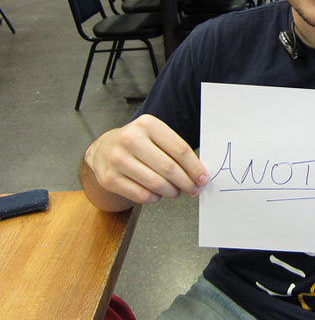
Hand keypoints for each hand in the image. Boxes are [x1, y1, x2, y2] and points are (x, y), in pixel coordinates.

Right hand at [84, 114, 207, 205]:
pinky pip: (142, 195)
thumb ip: (175, 149)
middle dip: (186, 182)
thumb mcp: (155, 135)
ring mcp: (118, 159)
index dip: (195, 167)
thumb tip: (198, 173)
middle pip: (169, 168)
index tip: (203, 178)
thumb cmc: (137, 143)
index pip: (179, 149)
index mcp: (147, 125)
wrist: (103, 150)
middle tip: (193, 189)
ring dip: (172, 192)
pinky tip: (158, 194)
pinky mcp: (109, 179)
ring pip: (156, 184)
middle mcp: (130, 139)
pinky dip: (155, 198)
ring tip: (177, 191)